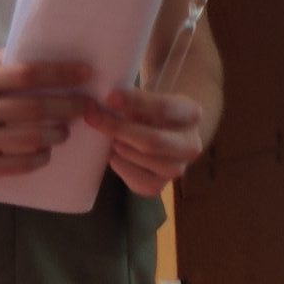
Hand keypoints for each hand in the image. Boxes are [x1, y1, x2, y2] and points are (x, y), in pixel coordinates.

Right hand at [0, 56, 94, 184]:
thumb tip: (37, 49)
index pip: (25, 74)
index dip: (60, 73)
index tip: (85, 73)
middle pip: (34, 107)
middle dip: (68, 106)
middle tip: (85, 106)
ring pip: (30, 138)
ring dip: (57, 134)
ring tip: (65, 130)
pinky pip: (17, 164)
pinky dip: (38, 158)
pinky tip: (45, 152)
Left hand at [82, 83, 208, 197]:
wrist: (164, 136)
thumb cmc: (151, 113)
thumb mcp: (150, 99)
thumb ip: (133, 100)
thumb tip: (102, 101)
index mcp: (191, 115)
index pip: (164, 108)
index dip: (136, 102)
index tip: (110, 97)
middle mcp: (191, 145)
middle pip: (153, 141)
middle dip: (119, 129)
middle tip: (92, 117)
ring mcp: (178, 169)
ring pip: (142, 160)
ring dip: (119, 147)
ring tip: (108, 136)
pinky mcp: (159, 186)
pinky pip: (134, 178)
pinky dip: (120, 165)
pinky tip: (115, 155)